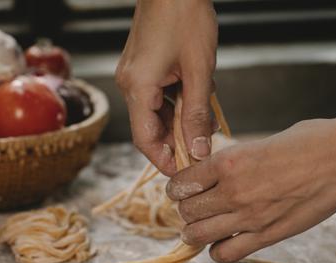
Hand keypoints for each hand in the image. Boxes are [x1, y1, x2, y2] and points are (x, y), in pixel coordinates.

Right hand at [116, 0, 217, 175]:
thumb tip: (198, 150)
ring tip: (206, 126)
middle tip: (203, 151)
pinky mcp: (142, 66)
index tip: (184, 173)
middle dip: (176, 142)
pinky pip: (158, 97)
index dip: (164, 160)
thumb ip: (197, 114)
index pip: (145, 139)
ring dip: (180, 123)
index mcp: (137, 87)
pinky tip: (198, 104)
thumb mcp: (199, 71)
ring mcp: (134, 74)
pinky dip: (177, 105)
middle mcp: (129, 83)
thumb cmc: (186, 17)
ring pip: (156, 113)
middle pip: (150, 128)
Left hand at [166, 119, 335, 262]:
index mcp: (228, 161)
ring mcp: (249, 217)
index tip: (183, 189)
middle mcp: (233, 190)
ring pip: (199, 235)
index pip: (181, 183)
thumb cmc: (308, 142)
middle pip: (187, 210)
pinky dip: (218, 251)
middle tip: (193, 208)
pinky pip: (226, 254)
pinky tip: (224, 242)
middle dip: (186, 210)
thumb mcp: (259, 143)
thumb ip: (234, 161)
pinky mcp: (267, 236)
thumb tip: (216, 173)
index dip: (178, 188)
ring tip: (201, 228)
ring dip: (195, 232)